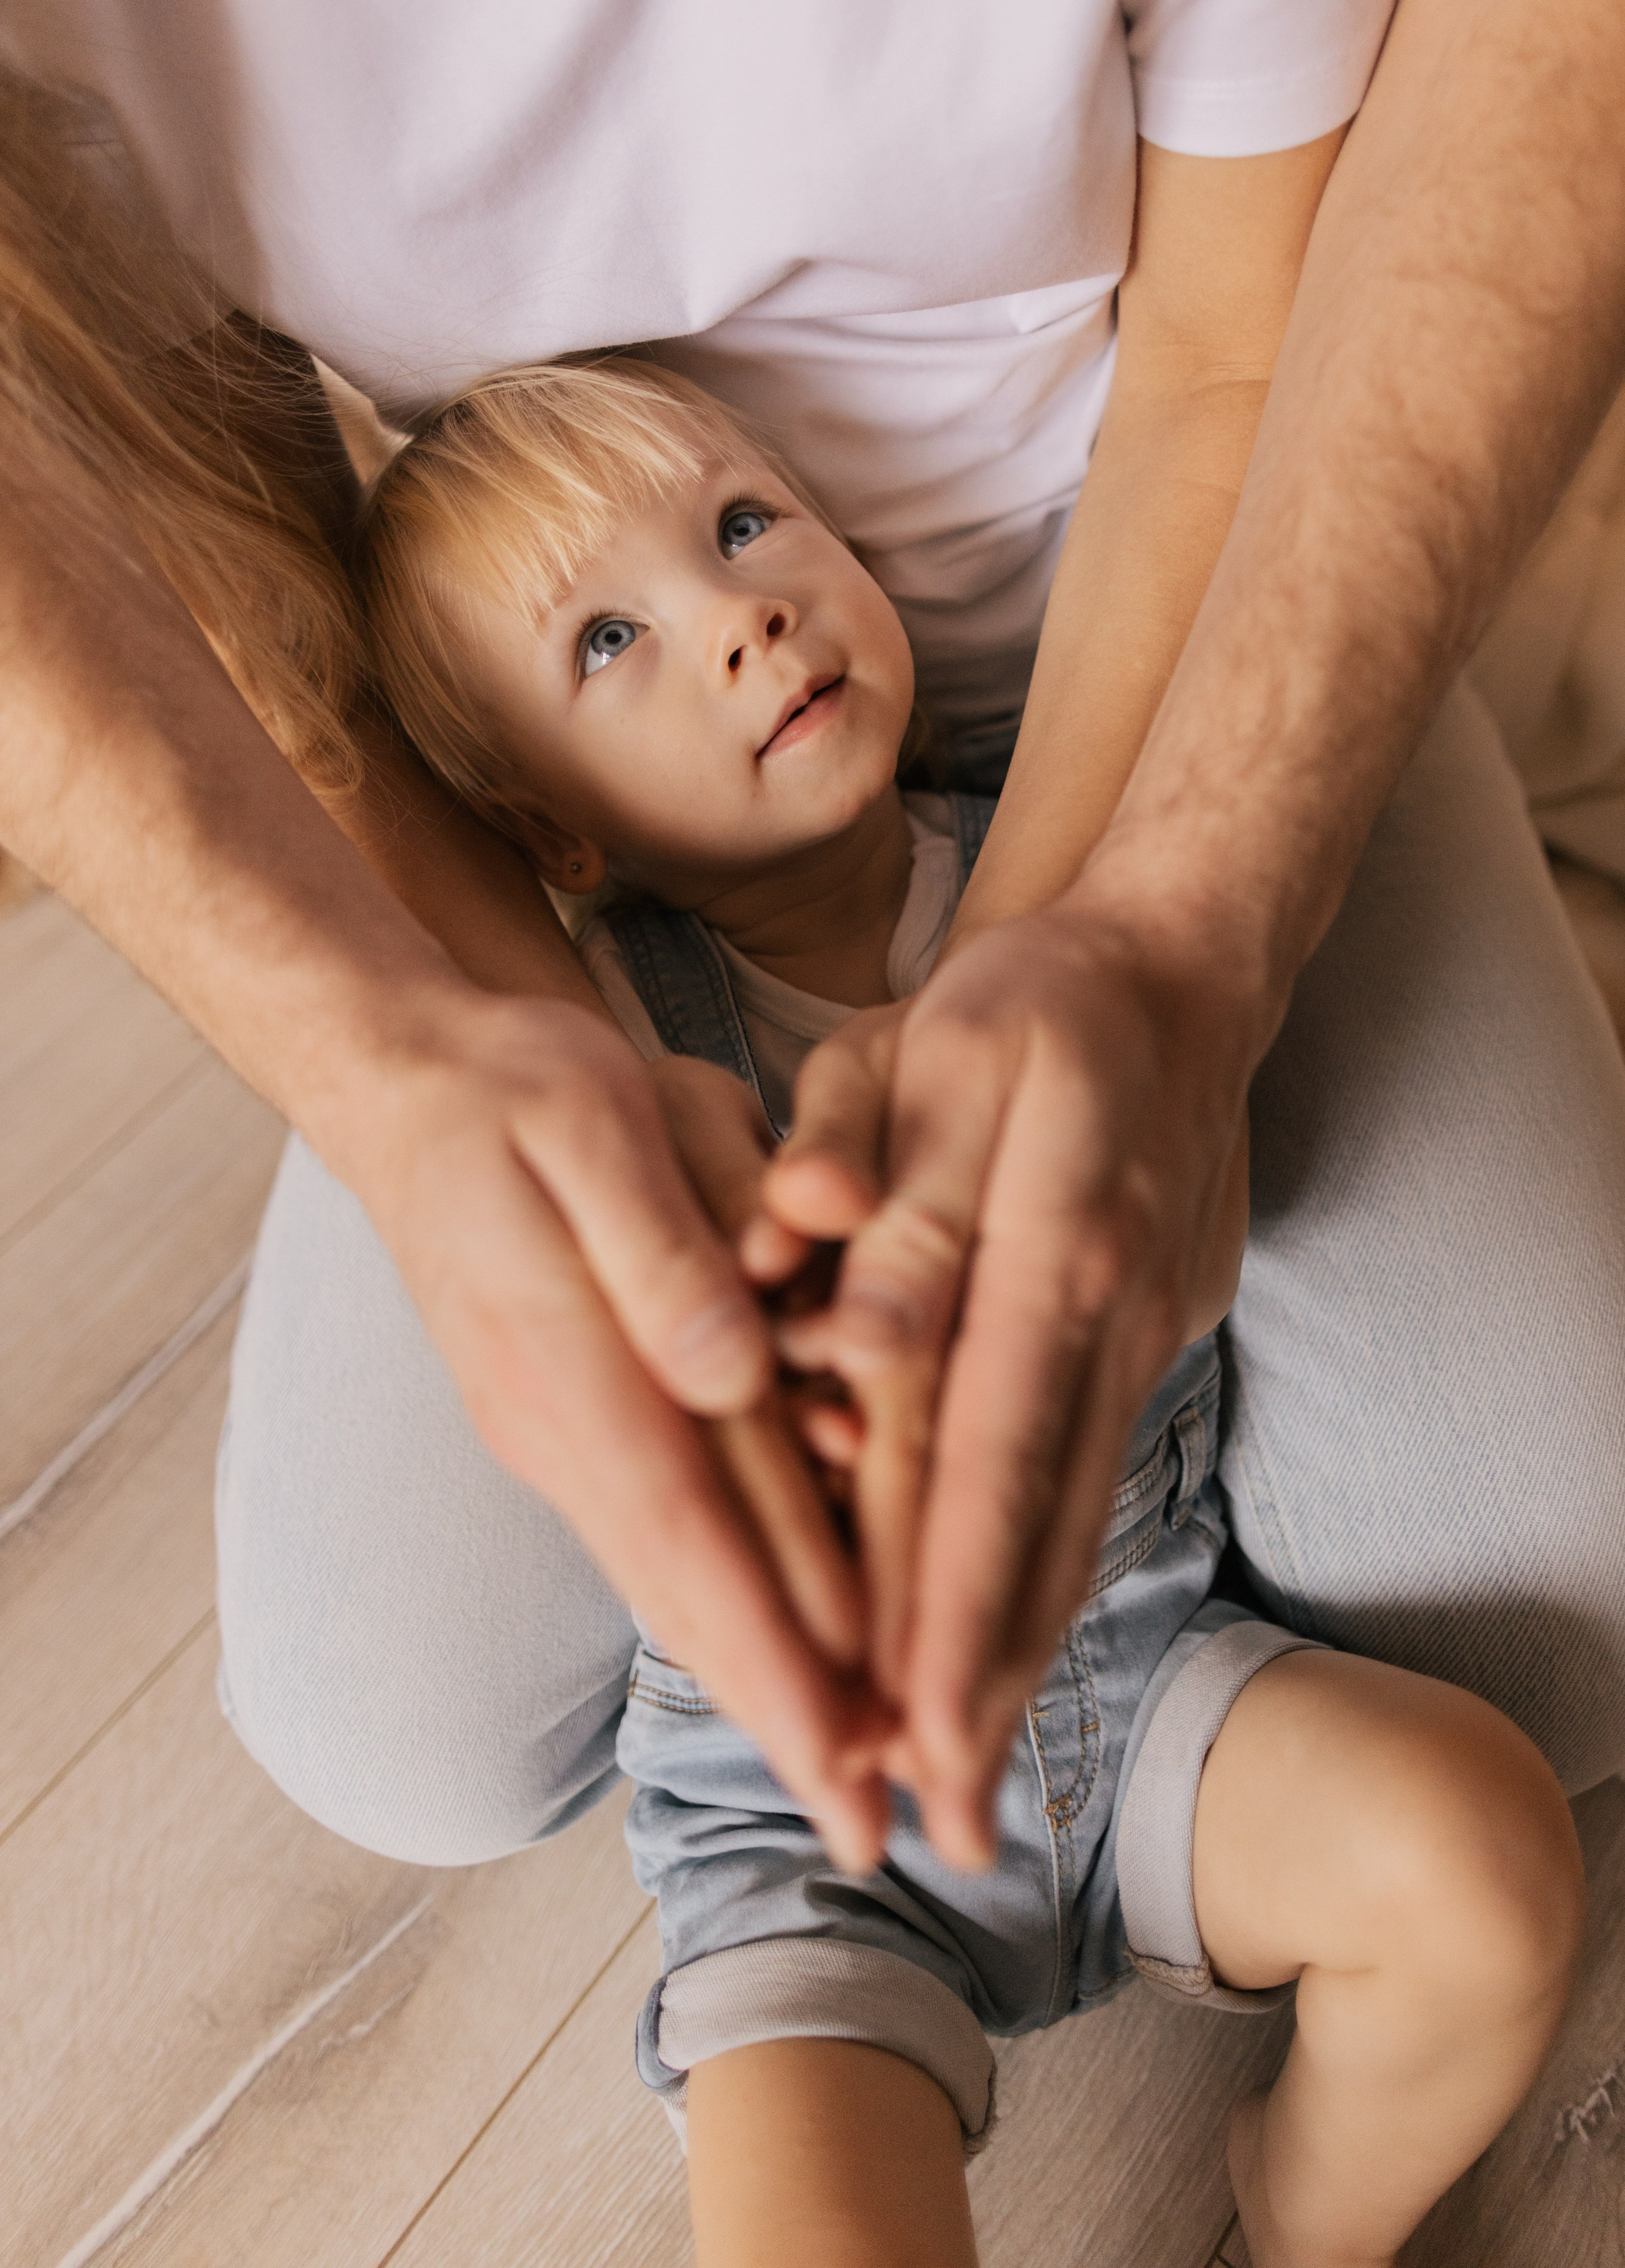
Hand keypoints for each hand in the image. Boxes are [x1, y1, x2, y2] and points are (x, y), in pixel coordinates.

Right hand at [331, 984, 892, 1868]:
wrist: (409, 1087)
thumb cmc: (517, 1095)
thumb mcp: (596, 1126)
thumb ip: (661, 1253)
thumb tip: (723, 1373)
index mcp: (575, 1367)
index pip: (693, 1537)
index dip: (775, 1655)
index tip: (846, 1759)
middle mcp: (563, 1429)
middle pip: (687, 1595)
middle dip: (781, 1715)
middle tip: (871, 1828)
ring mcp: (561, 1433)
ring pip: (673, 1577)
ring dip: (758, 1676)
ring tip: (849, 1768)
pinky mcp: (574, 1417)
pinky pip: (662, 1528)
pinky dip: (725, 1600)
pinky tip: (787, 1642)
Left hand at [765, 889, 1253, 1866]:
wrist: (1177, 976)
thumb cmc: (1026, 1009)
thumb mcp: (923, 1057)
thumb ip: (876, 1189)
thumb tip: (845, 1333)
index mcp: (1049, 1244)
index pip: (983, 1452)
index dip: (945, 1597)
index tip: (909, 1720)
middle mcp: (1109, 1318)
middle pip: (1039, 1521)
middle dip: (986, 1676)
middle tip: (942, 1817)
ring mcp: (1143, 1339)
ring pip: (1076, 1518)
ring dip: (1023, 1650)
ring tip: (976, 1777)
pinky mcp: (1150, 1344)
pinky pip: (1090, 1478)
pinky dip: (1050, 1573)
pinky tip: (1016, 1648)